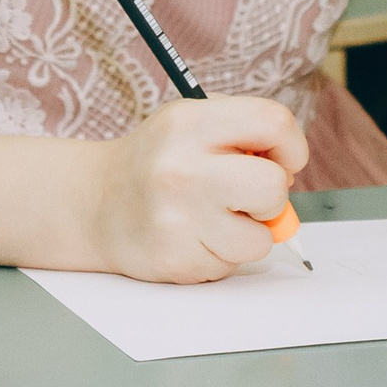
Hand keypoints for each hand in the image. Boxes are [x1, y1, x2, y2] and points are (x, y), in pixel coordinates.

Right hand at [89, 96, 309, 282]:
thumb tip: (290, 168)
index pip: (273, 123)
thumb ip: (242, 131)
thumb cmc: (158, 160)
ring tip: (216, 218)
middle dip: (273, 196)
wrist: (95, 204)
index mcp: (191, 123)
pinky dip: (223, 254)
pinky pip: (232, 264)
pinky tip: (195, 236)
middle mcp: (182, 168)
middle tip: (249, 195)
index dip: (292, 145)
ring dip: (248, 232)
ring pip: (260, 238)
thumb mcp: (191, 122)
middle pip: (273, 187)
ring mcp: (178, 218)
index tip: (283, 159)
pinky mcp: (177, 259)